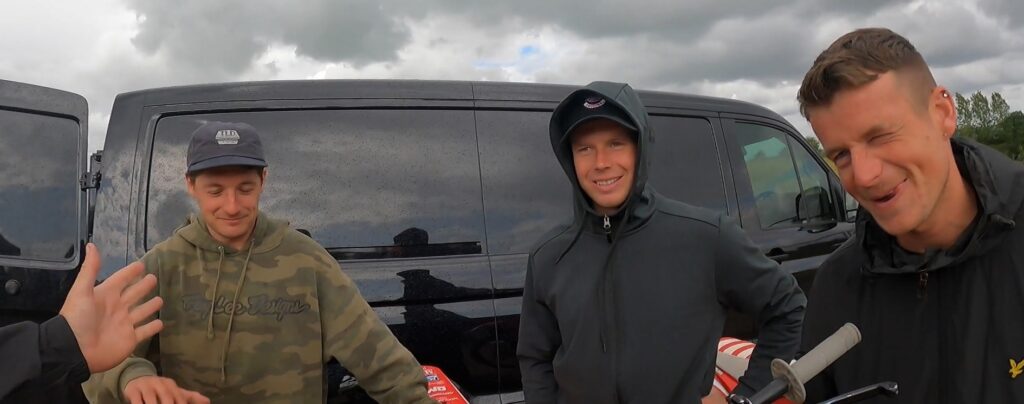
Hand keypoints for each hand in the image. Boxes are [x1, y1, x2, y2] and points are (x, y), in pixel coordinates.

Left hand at [59, 243, 163, 372]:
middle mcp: (117, 308)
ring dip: (150, 306)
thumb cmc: (78, 319)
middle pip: (134, 294)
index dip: (130, 272)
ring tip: (161, 300)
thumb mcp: (81, 291)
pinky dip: (153, 327)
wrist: (75, 350)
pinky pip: (145, 331)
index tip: (141, 264)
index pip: (121, 280)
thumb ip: (90, 269)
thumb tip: (92, 245)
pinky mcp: (131, 339)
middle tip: (154, 278)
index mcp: (106, 295)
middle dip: (143, 286)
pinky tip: (161, 323)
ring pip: (141, 312)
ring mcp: (125, 324)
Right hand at [124, 376, 209, 403]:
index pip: (179, 398)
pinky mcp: (133, 391)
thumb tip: (208, 402)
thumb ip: (190, 397)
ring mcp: (146, 387)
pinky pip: (136, 401)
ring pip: (151, 400)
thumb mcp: (174, 392)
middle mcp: (160, 384)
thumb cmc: (160, 390)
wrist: (137, 380)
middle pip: (167, 398)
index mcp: (171, 385)